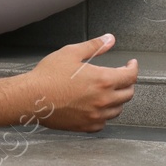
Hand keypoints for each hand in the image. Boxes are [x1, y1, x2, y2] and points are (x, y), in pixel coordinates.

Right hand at [23, 35, 137, 131]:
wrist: (32, 98)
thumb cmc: (48, 76)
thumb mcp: (72, 53)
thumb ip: (95, 46)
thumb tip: (109, 39)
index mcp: (103, 80)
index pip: (130, 76)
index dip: (133, 68)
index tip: (131, 64)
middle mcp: (103, 100)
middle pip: (128, 94)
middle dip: (127, 83)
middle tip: (121, 77)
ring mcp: (95, 116)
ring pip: (118, 109)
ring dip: (118, 99)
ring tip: (110, 91)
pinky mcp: (86, 126)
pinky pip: (103, 123)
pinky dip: (105, 115)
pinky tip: (98, 107)